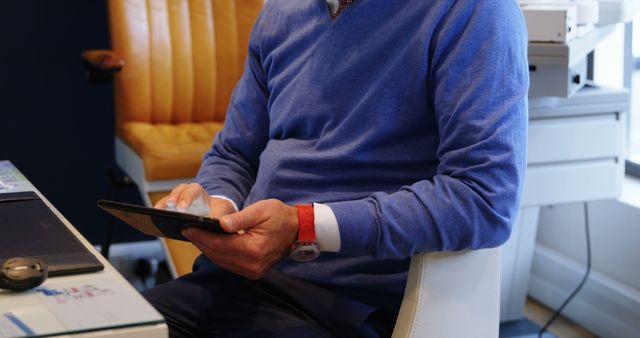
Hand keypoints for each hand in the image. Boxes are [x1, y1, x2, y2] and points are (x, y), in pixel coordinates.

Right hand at [154, 183, 235, 218]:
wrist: (218, 216)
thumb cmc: (221, 212)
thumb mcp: (224, 212)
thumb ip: (220, 215)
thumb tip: (214, 222)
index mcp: (201, 193)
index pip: (193, 190)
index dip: (186, 197)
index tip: (182, 208)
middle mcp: (187, 195)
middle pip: (178, 192)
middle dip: (172, 199)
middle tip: (168, 208)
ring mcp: (178, 203)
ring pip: (168, 200)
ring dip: (162, 206)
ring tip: (157, 215)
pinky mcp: (172, 213)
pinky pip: (163, 211)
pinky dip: (159, 215)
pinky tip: (156, 223)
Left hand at [182, 199, 297, 279]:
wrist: (296, 230)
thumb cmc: (279, 216)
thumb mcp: (260, 210)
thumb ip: (239, 219)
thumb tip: (220, 224)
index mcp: (253, 249)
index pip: (219, 244)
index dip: (202, 236)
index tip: (188, 228)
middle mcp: (252, 265)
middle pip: (218, 255)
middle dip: (201, 242)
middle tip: (188, 231)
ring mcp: (252, 271)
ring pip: (221, 262)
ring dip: (208, 249)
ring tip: (196, 236)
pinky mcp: (252, 272)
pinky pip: (229, 264)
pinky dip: (218, 255)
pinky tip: (211, 244)